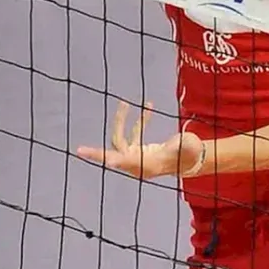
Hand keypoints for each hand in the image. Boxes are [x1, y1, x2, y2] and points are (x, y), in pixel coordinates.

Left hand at [76, 101, 204, 179]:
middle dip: (97, 152)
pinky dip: (140, 121)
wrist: (190, 159)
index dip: (115, 160)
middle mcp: (137, 164)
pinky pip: (133, 133)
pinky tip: (149, 107)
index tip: (105, 161)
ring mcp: (136, 157)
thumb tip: (182, 140)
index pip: (127, 162)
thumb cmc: (189, 154)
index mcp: (146, 166)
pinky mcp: (138, 150)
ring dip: (122, 120)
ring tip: (124, 102)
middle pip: (114, 154)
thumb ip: (182, 145)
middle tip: (79, 151)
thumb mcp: (187, 148)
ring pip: (121, 138)